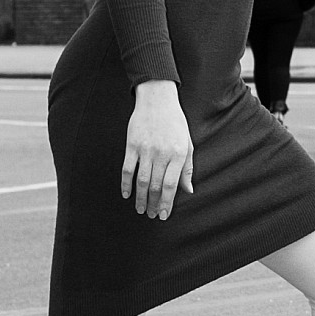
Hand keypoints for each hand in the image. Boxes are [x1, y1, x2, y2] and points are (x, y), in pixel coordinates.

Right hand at [122, 80, 194, 219]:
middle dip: (153, 204)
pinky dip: (126, 184)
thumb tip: (188, 190)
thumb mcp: (187, 144)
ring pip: (141, 180)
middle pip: (155, 185)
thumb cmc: (175, 123)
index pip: (171, 185)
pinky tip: (127, 195)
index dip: (166, 202)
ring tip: (140, 210)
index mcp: (177, 154)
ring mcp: (145, 149)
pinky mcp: (131, 144)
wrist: (158, 100)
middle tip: (151, 215)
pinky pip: (127, 169)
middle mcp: (161, 153)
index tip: (163, 215)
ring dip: (140, 198)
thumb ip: (187, 168)